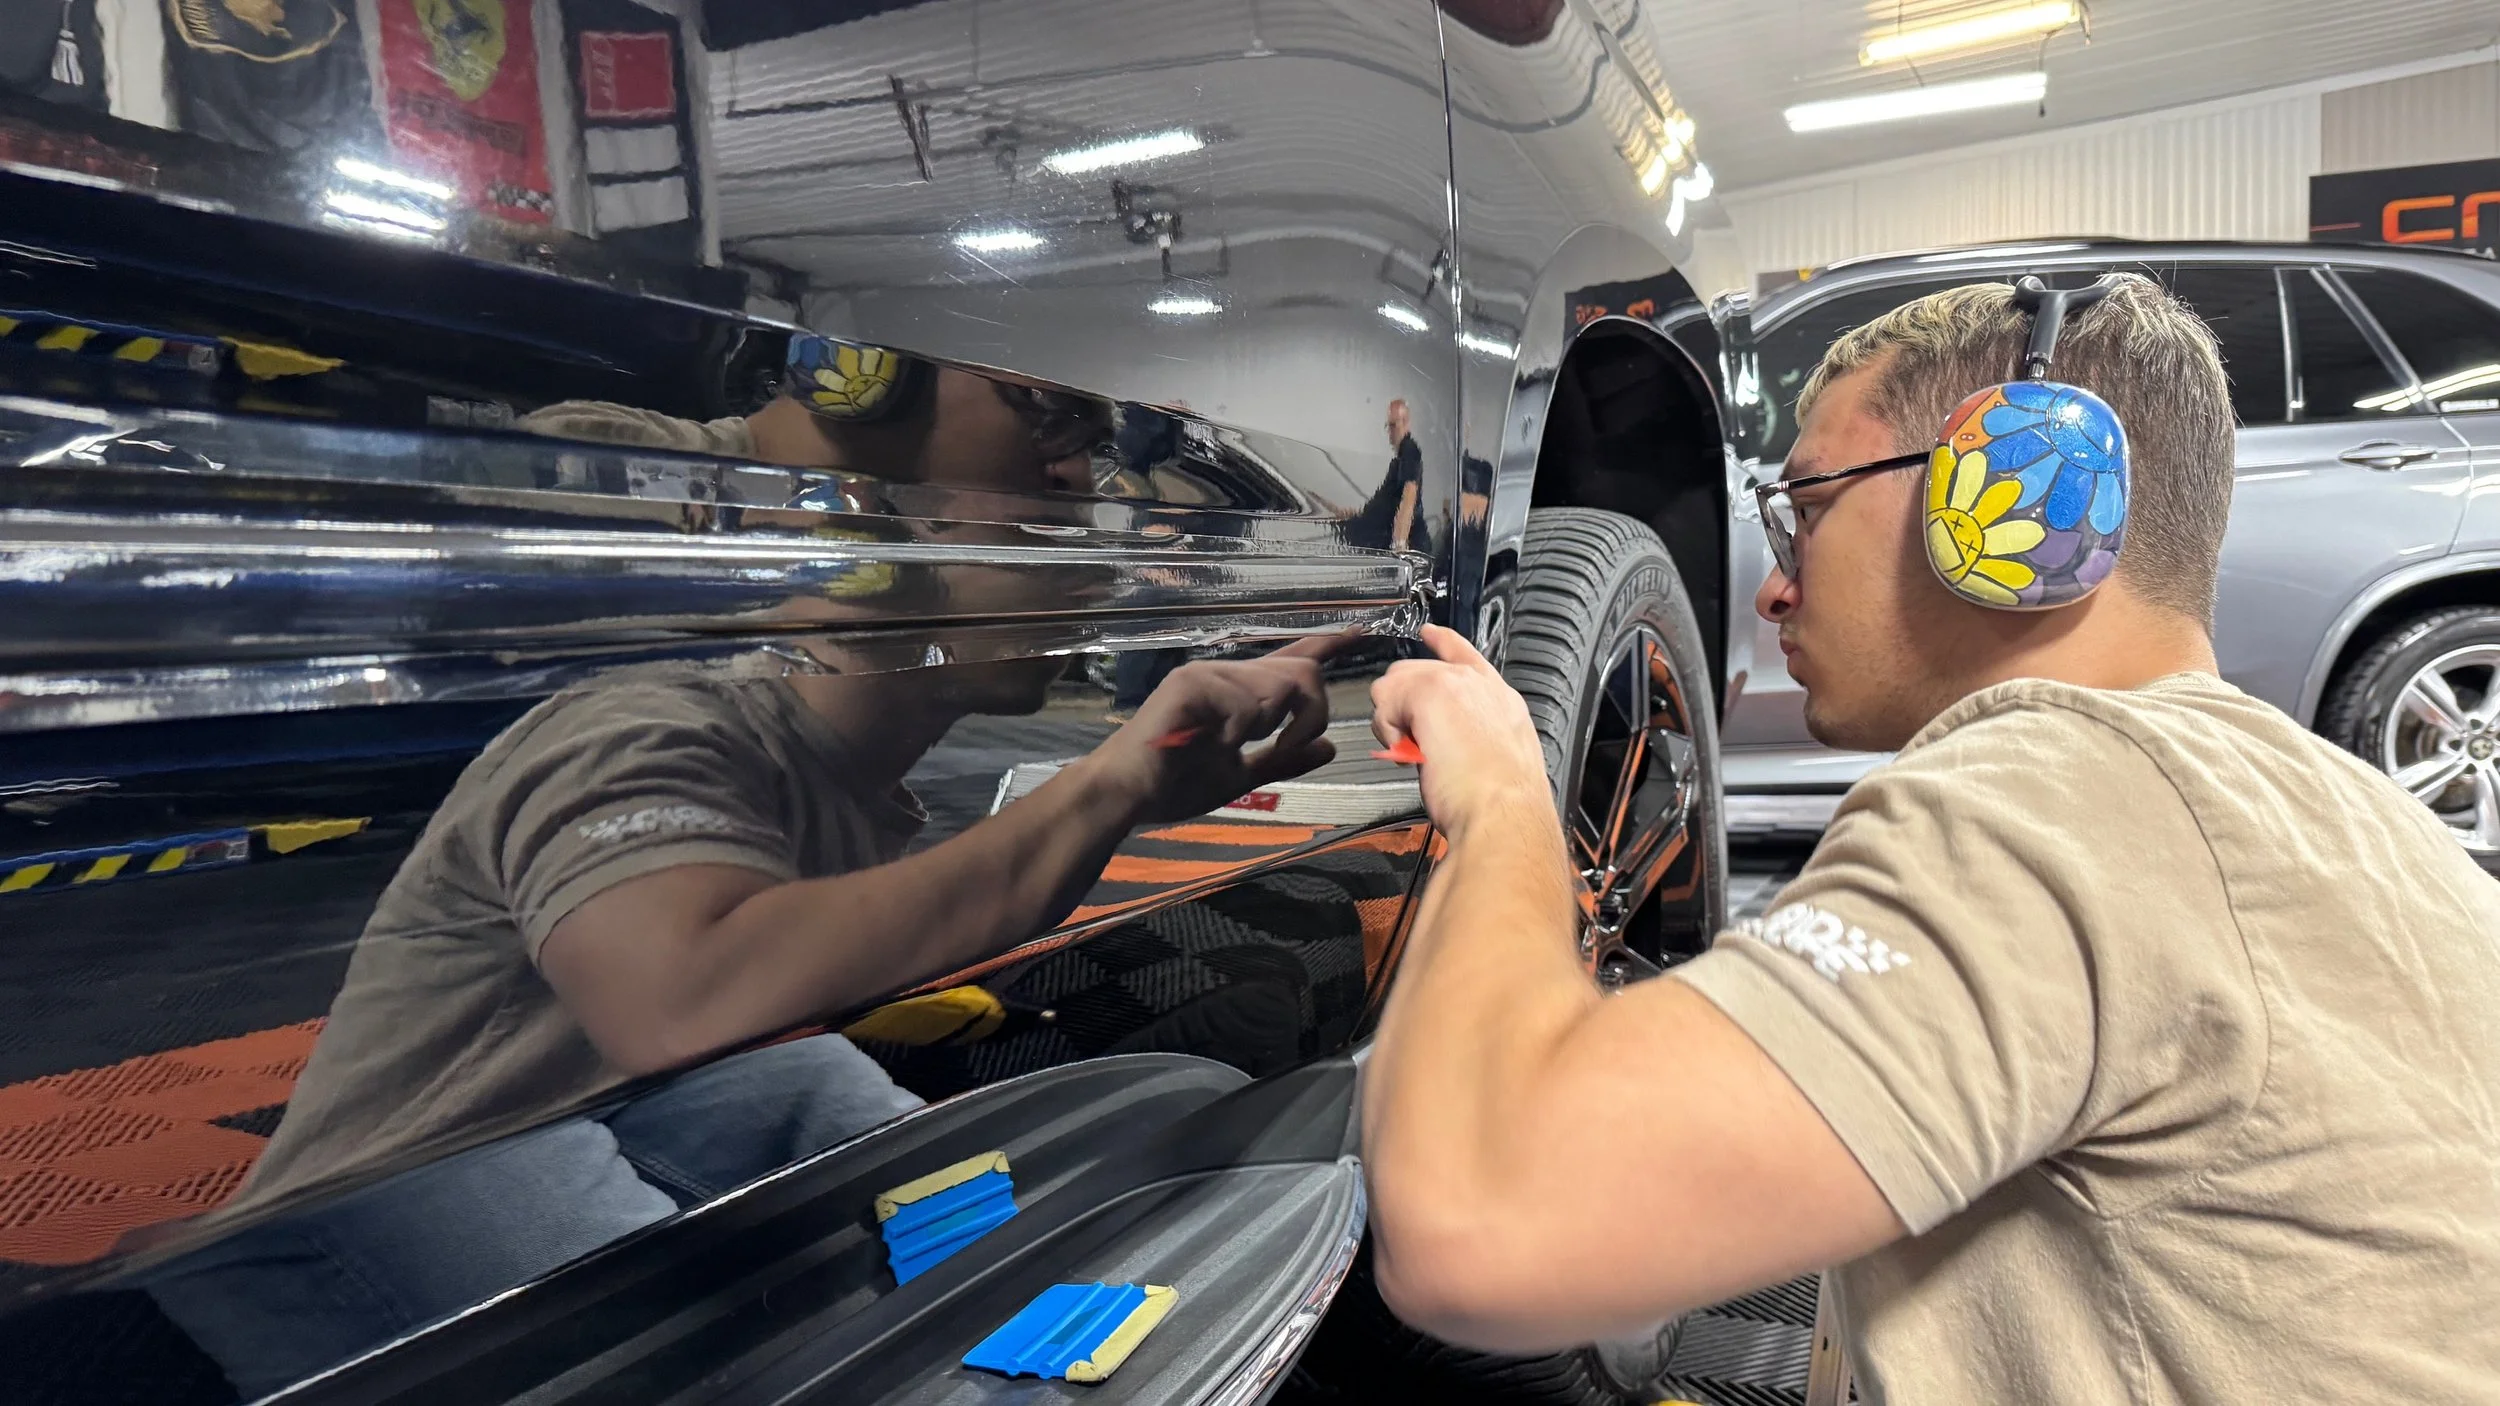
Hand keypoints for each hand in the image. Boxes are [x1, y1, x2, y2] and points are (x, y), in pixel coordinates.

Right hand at [1079, 641, 1338, 824]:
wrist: (1123, 796)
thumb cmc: (1173, 785)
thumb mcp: (1241, 776)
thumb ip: (1283, 760)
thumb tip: (1329, 746)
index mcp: (1237, 691)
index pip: (1290, 659)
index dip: (1327, 644)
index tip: (1361, 632)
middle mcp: (1224, 672)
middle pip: (1300, 671)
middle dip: (1310, 713)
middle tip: (1285, 748)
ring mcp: (1206, 674)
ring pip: (1279, 685)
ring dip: (1273, 726)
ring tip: (1234, 749)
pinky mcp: (1190, 684)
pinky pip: (1246, 702)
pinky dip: (1241, 732)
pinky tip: (1214, 746)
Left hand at [1369, 625, 1550, 839]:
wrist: (1503, 813)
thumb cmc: (1501, 804)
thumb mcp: (1494, 760)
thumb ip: (1469, 738)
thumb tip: (1440, 745)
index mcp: (1501, 701)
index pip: (1468, 656)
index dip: (1444, 642)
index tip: (1429, 633)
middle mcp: (1481, 685)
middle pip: (1419, 671)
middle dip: (1403, 705)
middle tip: (1412, 746)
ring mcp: (1456, 683)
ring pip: (1396, 683)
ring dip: (1393, 720)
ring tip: (1414, 754)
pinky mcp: (1430, 691)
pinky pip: (1386, 701)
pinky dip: (1388, 731)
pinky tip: (1409, 755)